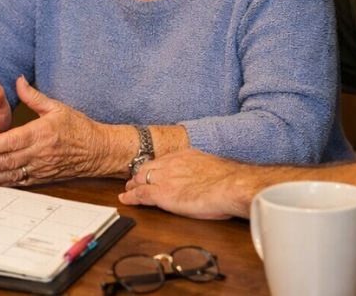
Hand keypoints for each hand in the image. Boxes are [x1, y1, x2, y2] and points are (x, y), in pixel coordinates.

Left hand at [0, 76, 109, 186]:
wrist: (99, 150)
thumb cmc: (78, 127)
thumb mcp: (57, 107)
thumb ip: (33, 96)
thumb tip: (18, 80)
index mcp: (42, 133)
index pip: (14, 140)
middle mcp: (40, 152)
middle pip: (10, 160)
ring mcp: (41, 167)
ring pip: (13, 174)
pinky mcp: (42, 178)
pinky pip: (20, 182)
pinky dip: (4, 184)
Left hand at [118, 149, 246, 219]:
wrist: (230, 186)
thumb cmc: (229, 181)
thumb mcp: (214, 167)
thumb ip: (204, 170)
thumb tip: (210, 178)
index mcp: (185, 155)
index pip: (163, 160)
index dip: (155, 167)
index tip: (153, 171)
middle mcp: (171, 163)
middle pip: (148, 167)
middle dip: (140, 174)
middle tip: (135, 181)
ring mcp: (164, 178)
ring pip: (141, 179)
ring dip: (133, 185)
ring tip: (128, 190)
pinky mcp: (161, 193)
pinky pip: (140, 194)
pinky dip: (130, 197)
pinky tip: (124, 199)